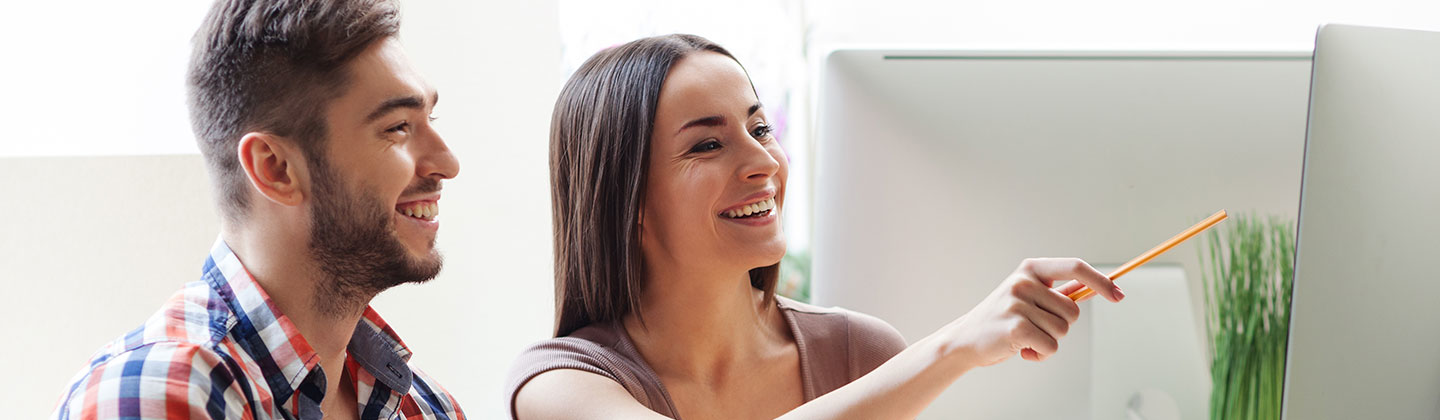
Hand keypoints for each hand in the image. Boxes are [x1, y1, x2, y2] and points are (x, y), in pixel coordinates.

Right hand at [941, 258, 1124, 366]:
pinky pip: (1051, 346)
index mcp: (1031, 269)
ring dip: (1049, 341)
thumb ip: (1059, 293)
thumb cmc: (1002, 319)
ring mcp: (1018, 303)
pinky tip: (1023, 350)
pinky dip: (1041, 355)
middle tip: (1036, 327)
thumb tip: (1095, 289)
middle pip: (1073, 310)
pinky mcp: (1016, 327)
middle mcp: (1024, 282)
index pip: (1075, 267)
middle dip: (1061, 325)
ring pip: (1063, 331)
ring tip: (1026, 339)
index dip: (1101, 281)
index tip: (1118, 295)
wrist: (966, 339)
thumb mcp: (1028, 297)